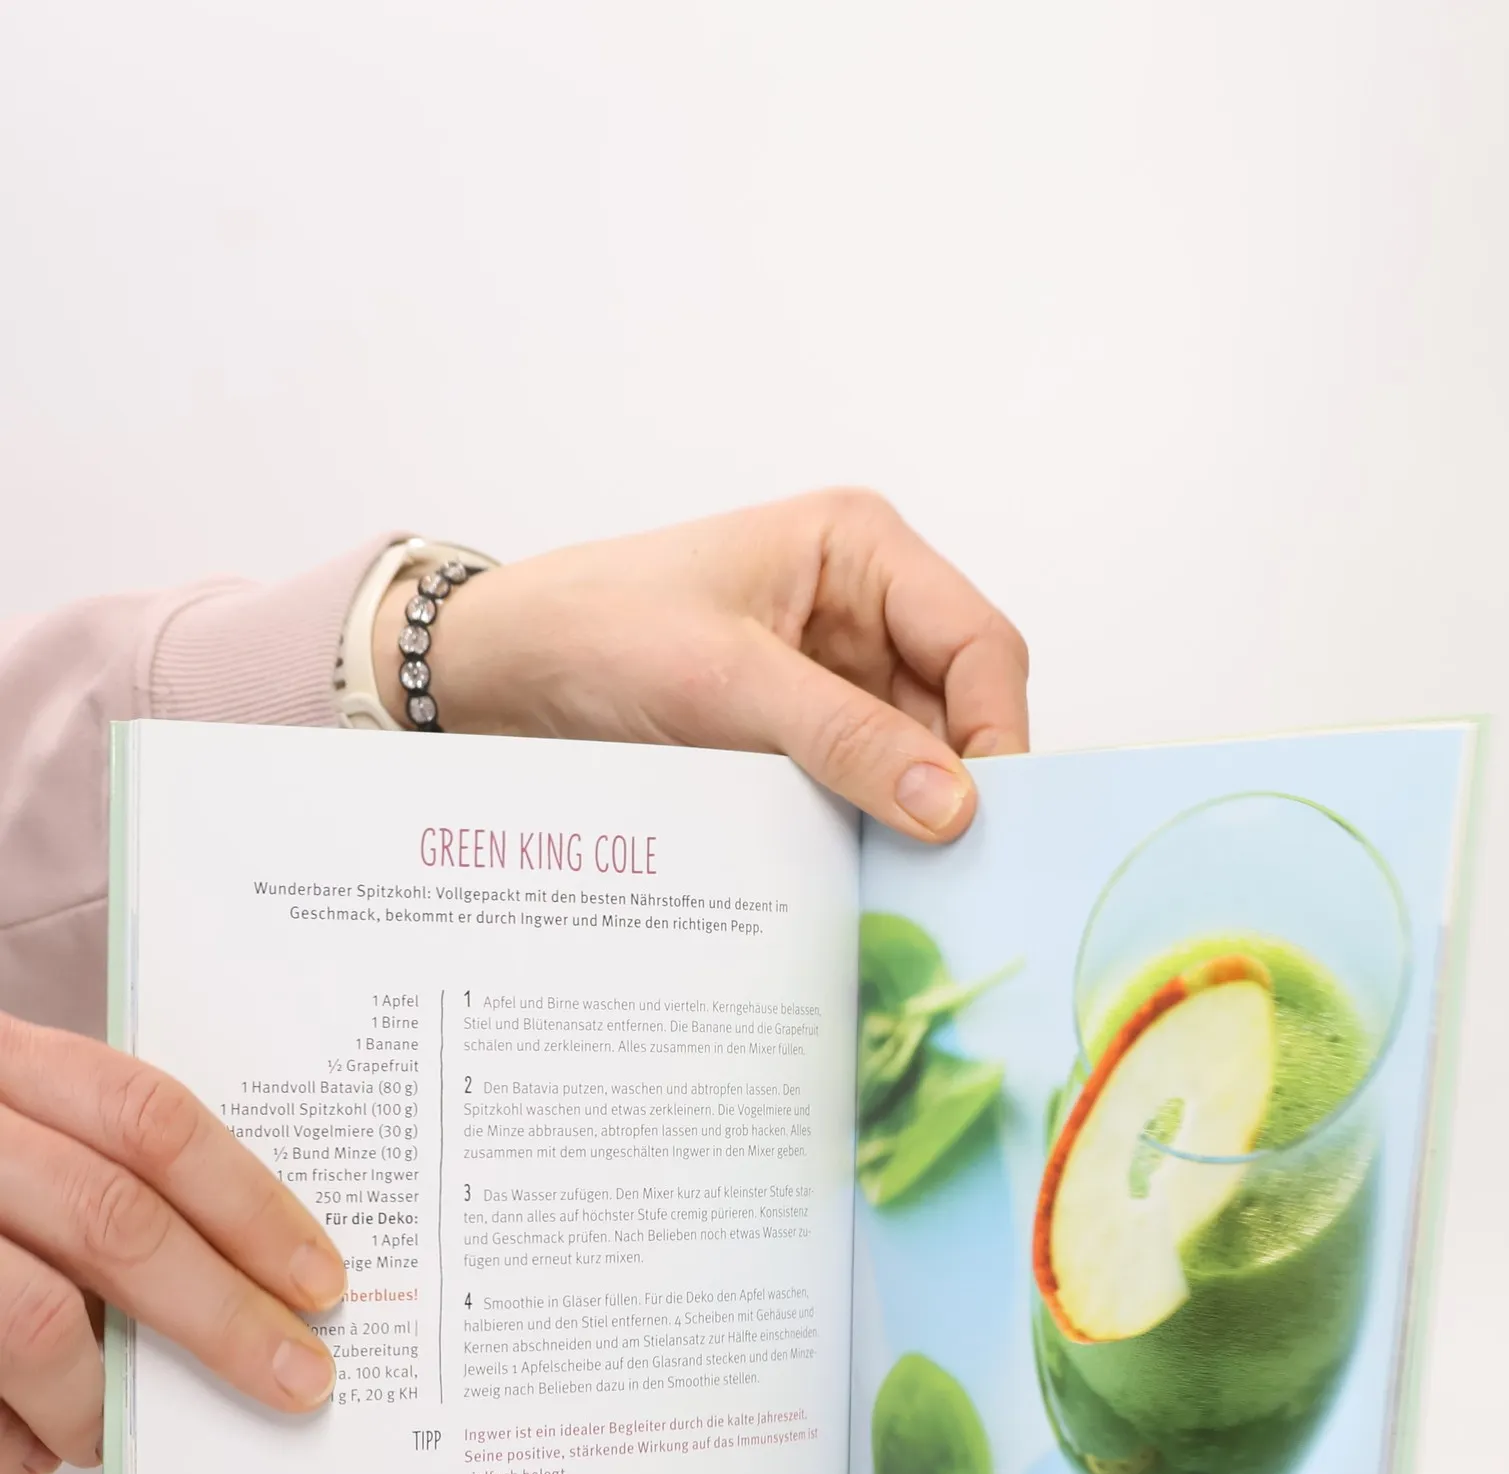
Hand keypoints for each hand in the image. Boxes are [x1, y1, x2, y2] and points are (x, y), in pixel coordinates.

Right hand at [0, 1015, 343, 1473]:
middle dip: (219, 1316)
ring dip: (98, 1399)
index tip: (320, 1279)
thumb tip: (248, 1270)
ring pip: (28, 1320)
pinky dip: (7, 1439)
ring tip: (114, 1435)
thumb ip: (96, 1167)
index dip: (250, 1202)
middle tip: (293, 1378)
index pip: (151, 1118)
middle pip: (113, 1220)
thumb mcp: (11, 1122)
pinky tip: (28, 1447)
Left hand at [373, 490, 1028, 838]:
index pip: (979, 643)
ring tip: (905, 878)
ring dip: (913, 812)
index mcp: (863, 549)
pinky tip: (864, 868)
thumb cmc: (599, 631)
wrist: (501, 670)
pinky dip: (874, 825)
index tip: (984, 819)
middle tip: (953, 868)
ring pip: (923, 754)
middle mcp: (868, 605)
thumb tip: (953, 807)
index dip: (996, 731)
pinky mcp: (811, 726)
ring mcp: (842, 670)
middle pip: (963, 705)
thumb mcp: (725, 683)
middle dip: (958, 782)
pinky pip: (872, 781)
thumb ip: (845, 739)